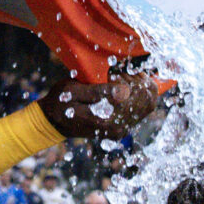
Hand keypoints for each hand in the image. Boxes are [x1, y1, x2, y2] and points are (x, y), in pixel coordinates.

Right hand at [37, 75, 163, 143]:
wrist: (54, 120)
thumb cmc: (61, 103)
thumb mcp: (74, 92)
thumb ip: (99, 91)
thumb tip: (124, 91)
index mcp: (110, 122)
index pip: (139, 96)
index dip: (132, 78)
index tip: (114, 73)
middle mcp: (120, 129)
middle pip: (148, 99)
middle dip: (138, 80)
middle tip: (118, 73)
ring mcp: (122, 129)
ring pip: (148, 103)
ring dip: (139, 85)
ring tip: (119, 77)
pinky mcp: (122, 125)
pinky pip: (143, 108)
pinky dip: (138, 92)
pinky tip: (124, 83)